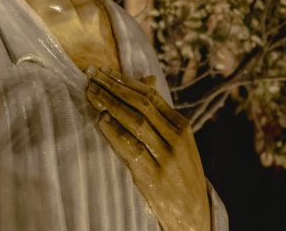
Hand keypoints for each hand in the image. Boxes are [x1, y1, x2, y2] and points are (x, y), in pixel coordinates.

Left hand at [86, 68, 210, 230]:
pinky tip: (101, 121)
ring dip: (110, 105)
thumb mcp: (179, 142)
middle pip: (140, 105)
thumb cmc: (181, 173)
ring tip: (91, 93)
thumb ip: (161, 113)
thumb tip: (147, 80)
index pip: (150, 96)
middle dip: (113, 88)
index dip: (125, 81)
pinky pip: (131, 149)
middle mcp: (176, 139)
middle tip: (91, 76)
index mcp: (181, 126)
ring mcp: (166, 158)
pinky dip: (115, 133)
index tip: (104, 71)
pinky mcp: (153, 177)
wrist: (194, 213)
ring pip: (135, 123)